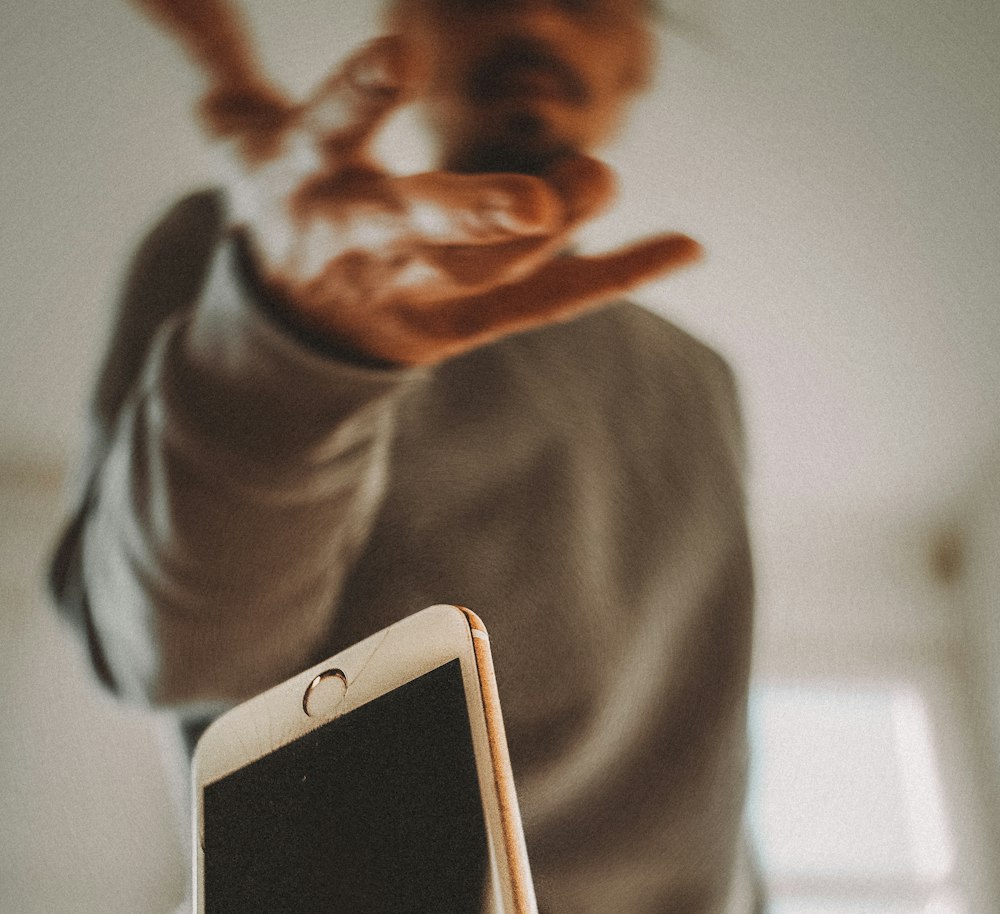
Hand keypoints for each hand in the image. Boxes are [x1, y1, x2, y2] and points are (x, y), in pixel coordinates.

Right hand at [130, 0, 701, 364]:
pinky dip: (615, 275)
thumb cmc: (282, 202)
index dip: (357, 101)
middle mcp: (364, 248)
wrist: (298, 329)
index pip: (328, 139)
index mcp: (303, 187)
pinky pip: (548, 302)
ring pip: (485, 274)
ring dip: (547, 237)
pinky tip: (684, 245)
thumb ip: (211, 49)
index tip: (396, 53)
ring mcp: (421, 296)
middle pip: (413, 231)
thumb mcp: (238, 131)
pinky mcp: (471, 326)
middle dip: (469, 215)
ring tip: (602, 179)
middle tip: (536, 199)